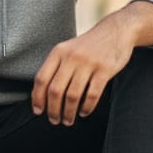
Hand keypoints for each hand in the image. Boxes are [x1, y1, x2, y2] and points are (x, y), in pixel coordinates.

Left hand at [31, 1, 152, 125]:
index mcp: (58, 52)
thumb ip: (56, 67)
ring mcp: (88, 63)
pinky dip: (86, 107)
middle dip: (53, 110)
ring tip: (68, 120)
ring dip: (68, 112)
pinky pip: (92, 95)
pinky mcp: (105, 70)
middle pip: (55, 90)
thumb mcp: (68, 49)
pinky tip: (83, 112)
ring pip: (72, 95)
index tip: (38, 111)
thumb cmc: (88, 46)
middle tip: (55, 120)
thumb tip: (42, 95)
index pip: (41, 78)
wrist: (115, 31)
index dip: (38, 98)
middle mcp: (71, 57)